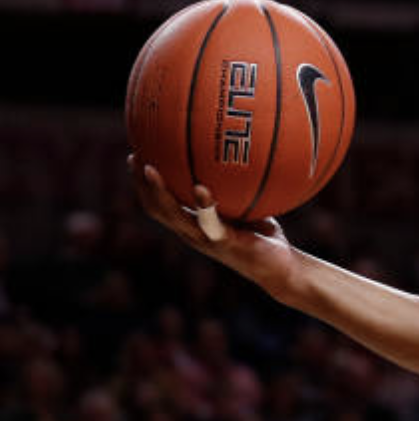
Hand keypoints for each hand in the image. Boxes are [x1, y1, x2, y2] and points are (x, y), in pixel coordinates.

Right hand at [128, 156, 300, 304]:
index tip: (136, 155)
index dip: (144, 183)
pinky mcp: (225, 243)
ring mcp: (207, 239)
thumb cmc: (264, 236)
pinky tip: (200, 189)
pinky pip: (210, 223)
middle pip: (156, 209)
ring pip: (173, 216)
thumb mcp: (247, 206)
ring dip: (159, 193)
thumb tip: (239, 152)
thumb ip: (237, 187)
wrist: (281, 268)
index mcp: (194, 224)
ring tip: (151, 170)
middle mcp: (194, 233)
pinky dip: (203, 205)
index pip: (159, 204)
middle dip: (141, 185)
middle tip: (135, 158)